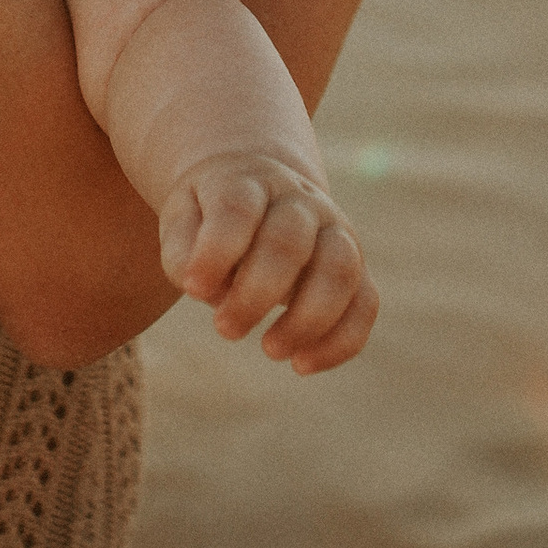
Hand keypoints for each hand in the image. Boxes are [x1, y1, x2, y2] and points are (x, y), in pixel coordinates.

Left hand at [156, 147, 376, 373]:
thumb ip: (183, 251)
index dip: (216, 250)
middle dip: (257, 294)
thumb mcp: (182, 219)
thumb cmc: (210, 215)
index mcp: (248, 182)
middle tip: (225, 330)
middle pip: (289, 241)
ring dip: (308, 319)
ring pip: (340, 269)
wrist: (258, 188)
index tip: (193, 290)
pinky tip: (303, 365)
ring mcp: (335, 230)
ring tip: (271, 351)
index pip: (237, 209)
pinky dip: (342, 340)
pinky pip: (366, 302)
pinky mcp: (356, 266)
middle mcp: (299, 200)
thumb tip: (204, 289)